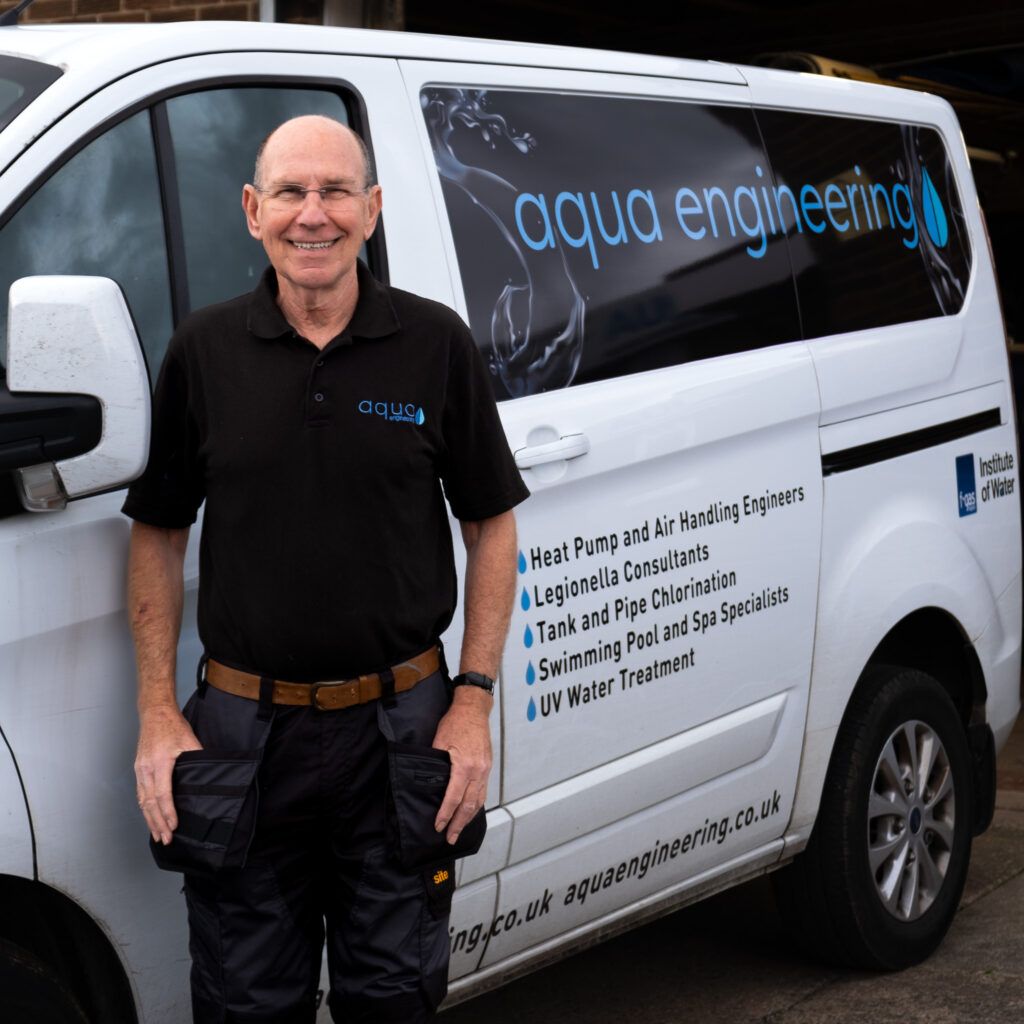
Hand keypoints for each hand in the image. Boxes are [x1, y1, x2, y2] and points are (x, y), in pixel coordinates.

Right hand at [135, 704, 201, 844]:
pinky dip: (144, 809)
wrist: (154, 714)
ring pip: (142, 801)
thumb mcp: (190, 740)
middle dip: (158, 823)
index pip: (163, 794)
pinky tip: (149, 818)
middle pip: (150, 803)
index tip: (174, 825)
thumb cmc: (173, 726)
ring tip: (157, 834)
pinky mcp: (138, 770)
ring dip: (149, 819)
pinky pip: (140, 794)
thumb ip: (198, 758)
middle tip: (166, 839)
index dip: (168, 812)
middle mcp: (146, 769)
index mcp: (159, 763)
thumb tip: (208, 776)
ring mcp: (140, 770)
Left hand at [431, 687, 492, 843]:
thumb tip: (428, 783)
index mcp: (465, 765)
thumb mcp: (439, 741)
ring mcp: (485, 770)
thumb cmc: (455, 722)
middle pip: (469, 804)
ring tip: (460, 830)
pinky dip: (476, 805)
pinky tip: (470, 812)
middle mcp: (478, 771)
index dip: (445, 814)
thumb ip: (435, 764)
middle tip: (450, 838)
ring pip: (479, 800)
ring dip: (469, 817)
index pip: (453, 797)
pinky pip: (483, 791)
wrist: (474, 709)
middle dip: (459, 823)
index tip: (438, 826)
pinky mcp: (487, 767)